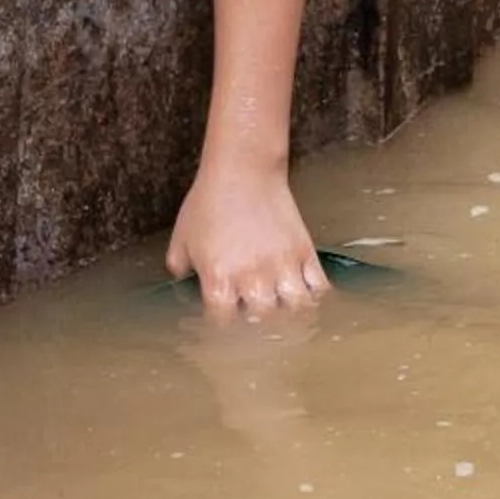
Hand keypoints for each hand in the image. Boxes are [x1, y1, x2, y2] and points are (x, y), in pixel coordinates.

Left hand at [166, 161, 327, 317]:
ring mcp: (282, 266)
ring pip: (295, 310)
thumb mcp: (182, 238)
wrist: (243, 170)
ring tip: (283, 313)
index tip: (225, 323)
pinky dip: (316, 298)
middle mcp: (252, 278)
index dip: (222, 328)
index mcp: (219, 279)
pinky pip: (319, 287)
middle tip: (256, 320)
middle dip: (258, 325)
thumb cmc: (209, 202)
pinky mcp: (304, 252)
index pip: (223, 323)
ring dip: (289, 316)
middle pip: (263, 322)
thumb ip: (180, 268)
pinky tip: (306, 298)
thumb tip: (183, 284)